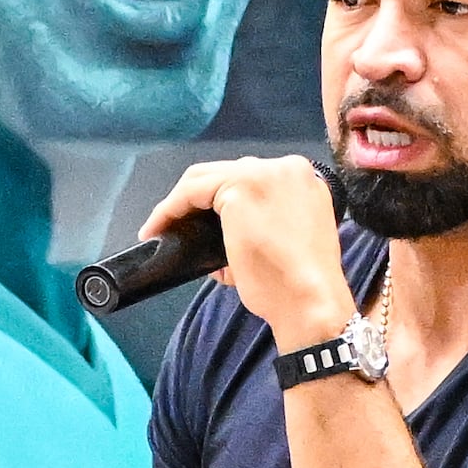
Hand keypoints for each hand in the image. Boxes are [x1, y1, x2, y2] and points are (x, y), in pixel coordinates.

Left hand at [142, 152, 353, 354]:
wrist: (309, 300)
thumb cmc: (297, 284)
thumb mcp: (282, 242)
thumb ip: (257, 226)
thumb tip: (218, 241)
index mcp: (301, 180)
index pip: (248, 179)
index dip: (218, 199)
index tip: (198, 222)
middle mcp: (285, 168)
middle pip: (226, 173)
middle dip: (196, 198)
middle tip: (173, 225)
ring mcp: (262, 174)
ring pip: (205, 178)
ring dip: (179, 202)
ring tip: (161, 228)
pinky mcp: (239, 188)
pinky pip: (191, 192)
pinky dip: (170, 209)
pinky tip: (158, 228)